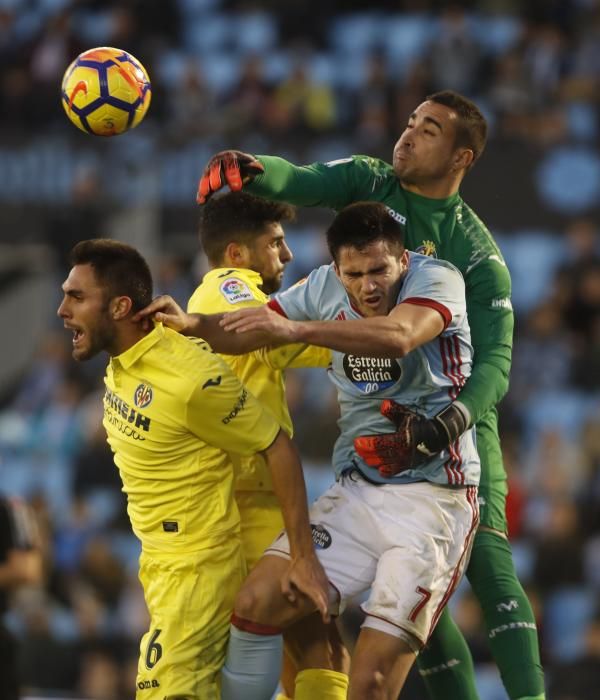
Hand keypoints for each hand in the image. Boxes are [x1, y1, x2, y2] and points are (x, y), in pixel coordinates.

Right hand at [132, 295, 191, 332]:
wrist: (184, 324)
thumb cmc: (181, 322)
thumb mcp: (174, 321)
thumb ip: (165, 318)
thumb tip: (156, 316)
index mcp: (166, 299)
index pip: (154, 305)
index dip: (146, 310)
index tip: (139, 315)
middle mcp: (160, 300)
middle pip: (149, 307)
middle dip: (142, 315)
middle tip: (134, 320)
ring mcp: (157, 304)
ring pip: (147, 311)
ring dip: (144, 319)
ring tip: (144, 328)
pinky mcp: (155, 310)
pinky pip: (148, 314)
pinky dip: (146, 320)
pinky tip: (145, 326)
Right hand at [196, 150, 264, 202]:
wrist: (238, 167)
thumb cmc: (246, 166)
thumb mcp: (251, 165)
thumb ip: (255, 167)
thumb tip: (260, 169)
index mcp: (231, 157)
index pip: (231, 164)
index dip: (233, 175)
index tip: (238, 188)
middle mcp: (219, 161)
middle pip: (216, 168)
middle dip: (216, 177)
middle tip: (216, 187)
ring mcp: (212, 170)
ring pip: (207, 177)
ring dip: (205, 185)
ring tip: (204, 194)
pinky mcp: (208, 180)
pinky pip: (204, 186)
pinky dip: (202, 193)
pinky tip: (201, 202)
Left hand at [220, 306, 297, 342]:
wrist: (294, 330)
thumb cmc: (281, 328)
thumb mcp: (268, 323)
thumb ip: (258, 322)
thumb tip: (247, 326)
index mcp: (261, 309)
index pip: (244, 311)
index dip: (233, 314)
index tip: (224, 318)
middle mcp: (262, 310)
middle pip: (243, 314)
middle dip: (231, 318)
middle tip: (221, 323)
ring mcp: (266, 316)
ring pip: (246, 319)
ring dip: (235, 324)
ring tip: (226, 328)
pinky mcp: (269, 323)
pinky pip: (254, 325)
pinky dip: (245, 328)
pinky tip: (238, 331)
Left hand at [281, 553, 330, 623]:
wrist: (305, 554)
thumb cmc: (294, 568)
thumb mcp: (285, 579)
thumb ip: (286, 591)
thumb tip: (293, 600)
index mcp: (308, 586)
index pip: (317, 597)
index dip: (322, 606)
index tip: (325, 614)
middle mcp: (317, 584)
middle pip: (324, 598)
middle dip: (326, 610)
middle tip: (327, 621)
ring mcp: (322, 581)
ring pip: (327, 594)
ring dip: (327, 604)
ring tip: (326, 614)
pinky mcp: (324, 578)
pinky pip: (327, 589)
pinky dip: (327, 597)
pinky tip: (326, 602)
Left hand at [353, 400, 467, 476]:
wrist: (437, 436)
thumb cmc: (419, 424)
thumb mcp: (406, 415)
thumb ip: (393, 410)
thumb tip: (382, 405)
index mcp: (401, 439)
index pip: (379, 443)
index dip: (367, 443)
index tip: (357, 441)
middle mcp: (402, 452)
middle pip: (379, 454)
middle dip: (366, 452)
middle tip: (357, 449)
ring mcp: (405, 460)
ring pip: (385, 463)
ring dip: (373, 461)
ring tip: (364, 457)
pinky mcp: (409, 465)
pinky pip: (395, 471)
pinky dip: (386, 471)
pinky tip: (379, 470)